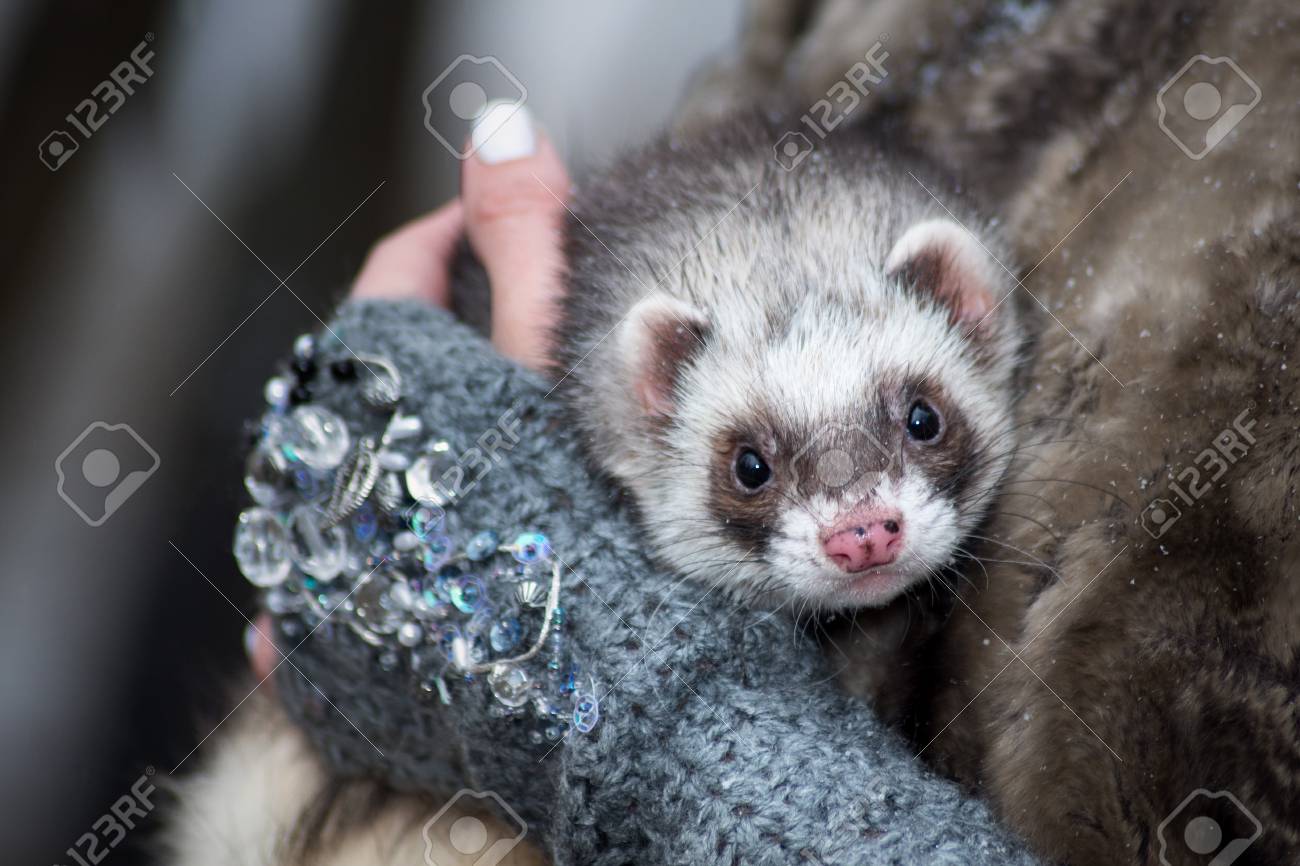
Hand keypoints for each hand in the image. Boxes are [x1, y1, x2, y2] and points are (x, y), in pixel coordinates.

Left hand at [247, 104, 570, 677]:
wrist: (614, 697)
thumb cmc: (598, 515)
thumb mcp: (562, 357)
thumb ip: (525, 236)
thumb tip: (498, 125)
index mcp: (376, 387)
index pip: (399, 279)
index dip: (458, 247)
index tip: (502, 242)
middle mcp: (320, 471)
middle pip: (357, 384)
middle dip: (419, 358)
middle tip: (491, 361)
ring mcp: (315, 573)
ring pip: (327, 483)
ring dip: (381, 457)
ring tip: (452, 462)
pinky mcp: (328, 662)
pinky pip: (310, 599)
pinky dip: (337, 575)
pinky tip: (367, 579)